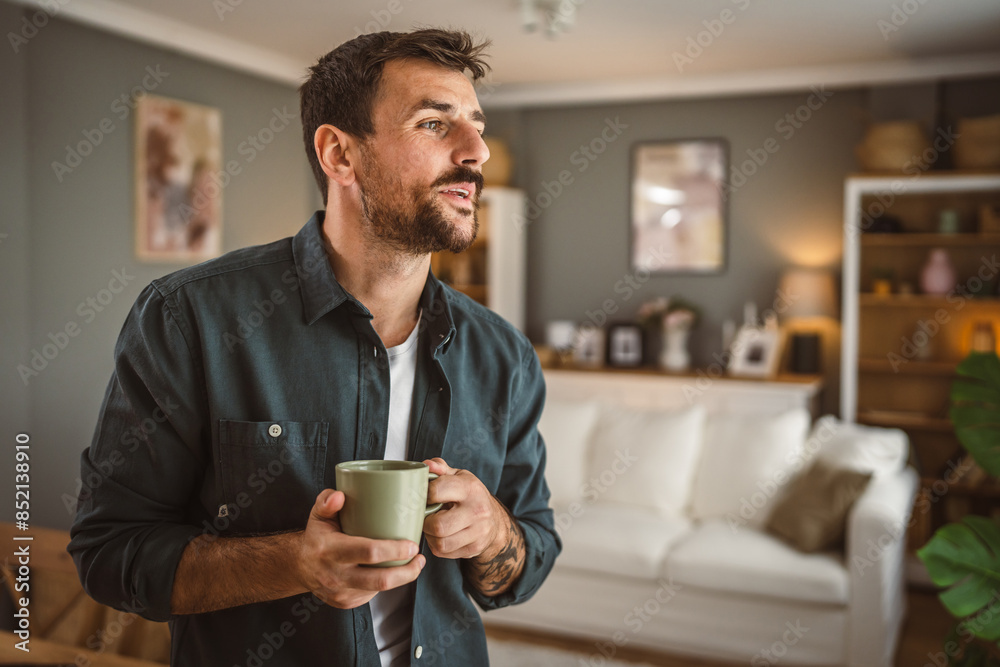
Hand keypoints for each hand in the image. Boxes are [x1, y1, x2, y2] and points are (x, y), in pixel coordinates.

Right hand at [295, 489, 424, 608]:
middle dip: (406, 571)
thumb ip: (327, 501)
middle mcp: (335, 574)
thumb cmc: (316, 537)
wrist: (300, 567)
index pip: (369, 552)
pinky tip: (390, 571)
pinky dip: (384, 583)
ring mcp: (341, 592)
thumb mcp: (318, 515)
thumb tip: (340, 495)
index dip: (395, 550)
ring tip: (413, 565)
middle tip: (419, 558)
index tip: (412, 545)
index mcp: (330, 550)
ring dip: (401, 578)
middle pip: (380, 579)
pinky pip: (371, 594)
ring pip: (379, 590)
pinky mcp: (346, 602)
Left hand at [421, 458, 505, 560]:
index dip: (423, 494)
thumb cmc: (470, 495)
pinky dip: (436, 545)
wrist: (494, 520)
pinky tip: (440, 536)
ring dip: (430, 536)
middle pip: (438, 525)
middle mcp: (477, 510)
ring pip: (440, 542)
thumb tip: (426, 465)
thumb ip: (440, 468)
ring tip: (432, 526)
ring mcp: (478, 532)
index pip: (437, 491)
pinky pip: (443, 552)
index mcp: (470, 488)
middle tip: (425, 516)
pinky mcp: (474, 549)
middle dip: (425, 522)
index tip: (423, 496)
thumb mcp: (458, 476)